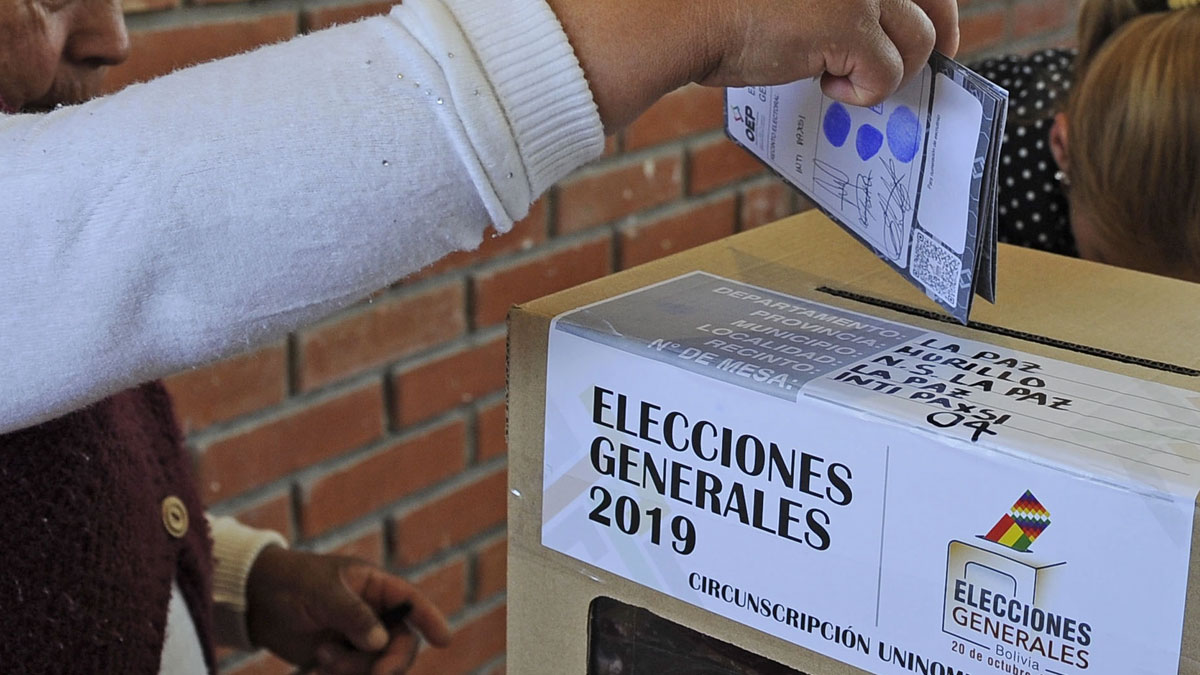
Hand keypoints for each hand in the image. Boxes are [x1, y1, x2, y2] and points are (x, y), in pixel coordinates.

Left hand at [245, 546, 451, 673]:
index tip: (444, 640)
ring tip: (322, 659)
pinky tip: (315, 670)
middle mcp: (374, 614)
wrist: (254, 601)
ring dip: (354, 670)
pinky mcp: (340, 660)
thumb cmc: (291, 582)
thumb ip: (352, 614)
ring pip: (376, 665)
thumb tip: (380, 642)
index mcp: (376, 587)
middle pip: (400, 644)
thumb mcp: (321, 591)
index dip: (431, 620)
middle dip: (388, 662)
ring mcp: (357, 639)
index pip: (411, 603)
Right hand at [699, 0, 959, 103]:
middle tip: (918, 67)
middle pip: (938, 0)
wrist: (686, 14)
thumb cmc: (726, 3)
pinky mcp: (849, 25)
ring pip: (920, 42)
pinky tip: (826, 85)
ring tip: (844, 77)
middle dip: (936, 40)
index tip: (931, 30)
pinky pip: (887, 75)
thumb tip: (882, 29)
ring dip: (889, 72)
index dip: (932, 8)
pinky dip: (863, 93)